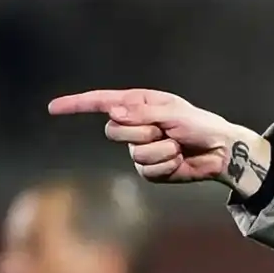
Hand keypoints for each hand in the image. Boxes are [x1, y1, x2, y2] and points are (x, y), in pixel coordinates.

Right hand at [46, 88, 270, 196]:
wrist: (220, 151)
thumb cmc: (200, 125)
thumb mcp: (173, 113)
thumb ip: (143, 113)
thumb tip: (112, 113)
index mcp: (138, 104)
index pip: (100, 103)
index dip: (76, 105)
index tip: (54, 108)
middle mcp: (135, 125)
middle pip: (113, 130)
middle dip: (140, 131)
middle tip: (165, 130)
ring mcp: (140, 149)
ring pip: (133, 153)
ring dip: (160, 150)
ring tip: (177, 146)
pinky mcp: (150, 169)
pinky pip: (146, 170)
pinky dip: (165, 164)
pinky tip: (178, 159)